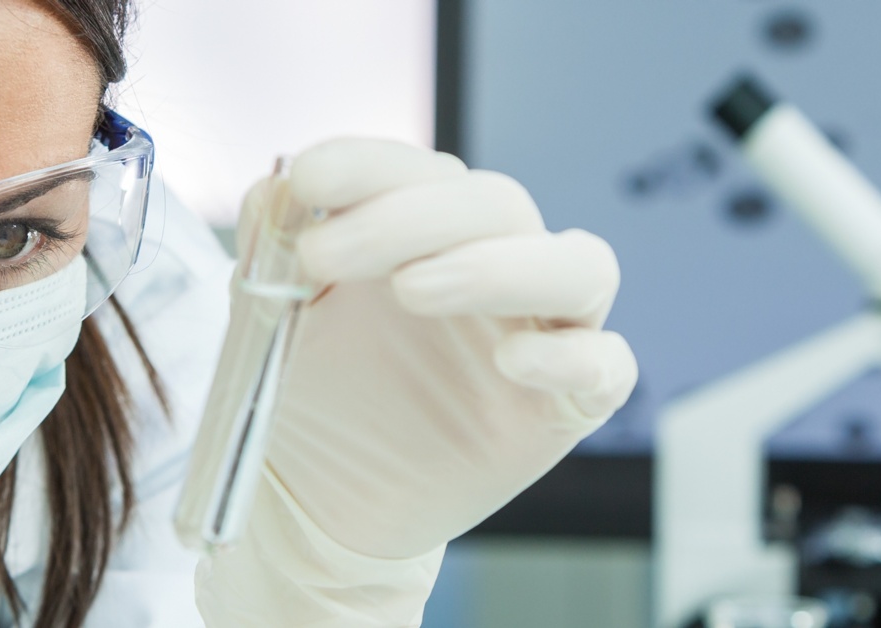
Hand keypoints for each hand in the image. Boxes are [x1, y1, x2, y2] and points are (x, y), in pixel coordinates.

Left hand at [255, 138, 638, 558]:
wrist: (322, 500)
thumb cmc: (312, 393)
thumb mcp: (273, 314)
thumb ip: (274, 246)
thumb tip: (277, 184)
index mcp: (431, 231)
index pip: (424, 171)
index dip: (371, 164)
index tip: (309, 178)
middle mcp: (498, 267)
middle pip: (499, 205)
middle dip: (408, 217)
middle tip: (322, 255)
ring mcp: (543, 332)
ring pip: (576, 267)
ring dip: (497, 265)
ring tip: (411, 289)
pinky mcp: (567, 407)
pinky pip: (608, 366)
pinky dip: (571, 356)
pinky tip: (510, 361)